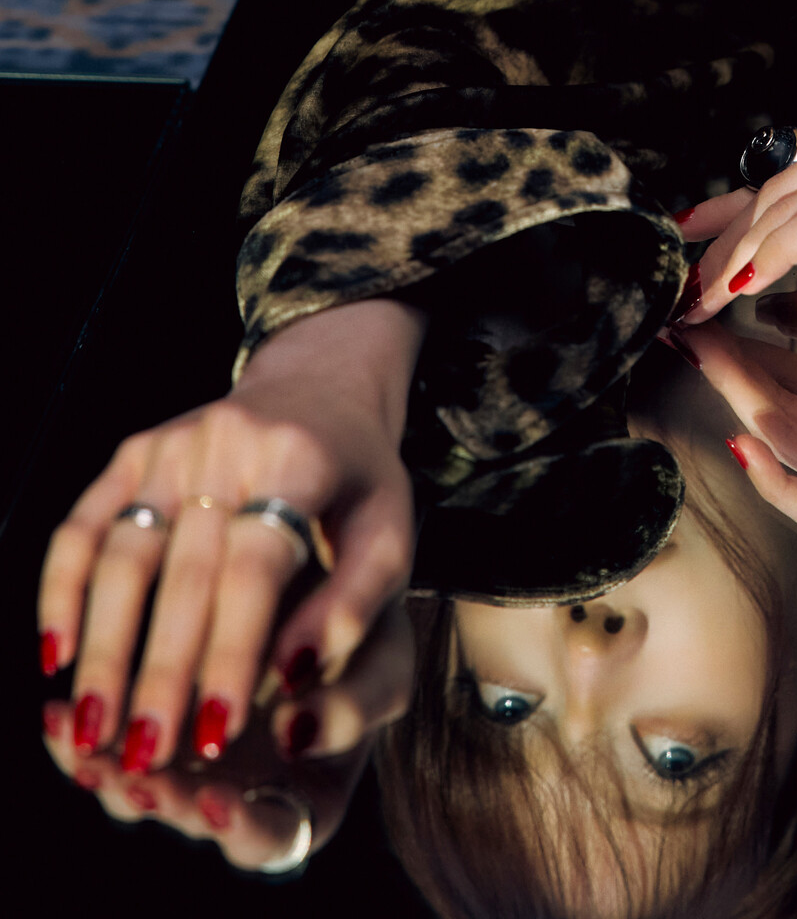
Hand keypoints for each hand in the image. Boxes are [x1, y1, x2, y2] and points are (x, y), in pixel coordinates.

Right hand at [37, 297, 424, 776]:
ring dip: (104, 648)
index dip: (233, 653)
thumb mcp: (390, 535)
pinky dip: (61, 589)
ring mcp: (174, 444)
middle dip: (162, 674)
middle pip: (185, 572)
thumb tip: (298, 675)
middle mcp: (229, 443)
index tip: (219, 732)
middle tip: (148, 754)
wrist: (321, 389)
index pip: (255, 568)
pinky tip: (58, 653)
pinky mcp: (134, 450)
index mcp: (300, 460)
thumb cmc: (358, 484)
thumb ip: (356, 606)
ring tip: (95, 728)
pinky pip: (83, 526)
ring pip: (122, 554)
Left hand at [41, 599, 414, 868]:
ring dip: (110, 774)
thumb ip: (355, 699)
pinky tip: (55, 714)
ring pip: (144, 789)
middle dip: (164, 801)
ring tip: (86, 749)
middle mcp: (249, 789)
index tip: (222, 802)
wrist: (333, 572)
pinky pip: (111, 746)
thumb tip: (295, 725)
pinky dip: (79, 736)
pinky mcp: (154, 719)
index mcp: (313, 792)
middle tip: (143, 782)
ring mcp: (198, 762)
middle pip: (195, 820)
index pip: (274, 834)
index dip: (245, 826)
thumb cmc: (371, 631)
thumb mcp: (384, 664)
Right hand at [678, 286, 796, 525]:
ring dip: (742, 406)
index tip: (708, 317)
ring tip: (714, 357)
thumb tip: (769, 303)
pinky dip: (777, 482)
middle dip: (729, 377)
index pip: (788, 393)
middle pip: (778, 423)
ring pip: (790, 455)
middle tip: (691, 332)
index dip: (744, 357)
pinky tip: (745, 438)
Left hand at [679, 93, 796, 323]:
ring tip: (703, 301)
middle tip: (685, 290)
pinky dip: (773, 255)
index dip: (726, 207)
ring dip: (736, 259)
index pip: (788, 166)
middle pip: (780, 186)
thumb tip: (772, 229)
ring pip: (789, 205)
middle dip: (724, 243)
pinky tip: (745, 285)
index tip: (682, 238)